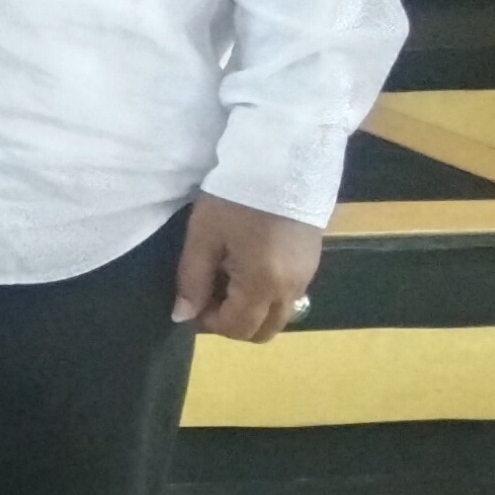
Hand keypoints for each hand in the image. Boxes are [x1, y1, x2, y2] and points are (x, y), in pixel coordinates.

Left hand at [174, 192, 320, 341]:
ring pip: (277, 316)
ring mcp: (306, 278)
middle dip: (231, 324)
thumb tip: (182, 316)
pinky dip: (264, 296)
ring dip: (249, 311)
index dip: (208, 323)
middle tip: (208, 296)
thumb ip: (192, 280)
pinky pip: (288, 297)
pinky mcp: (312, 265)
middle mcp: (291, 289)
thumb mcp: (204, 237)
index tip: (190, 303)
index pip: (237, 328)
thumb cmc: (235, 199)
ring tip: (226, 280)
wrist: (284, 163)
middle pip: (262, 331)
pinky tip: (246, 268)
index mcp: (263, 284)